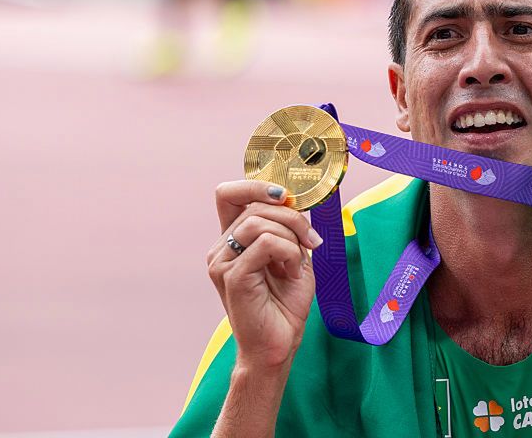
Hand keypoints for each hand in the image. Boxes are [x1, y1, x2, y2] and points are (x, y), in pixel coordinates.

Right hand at [206, 181, 321, 372]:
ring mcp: (222, 262)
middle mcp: (220, 248)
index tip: (287, 197)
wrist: (278, 345)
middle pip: (255, 205)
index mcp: (231, 240)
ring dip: (292, 238)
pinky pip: (266, 244)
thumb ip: (289, 228)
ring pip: (260, 222)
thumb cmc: (284, 305)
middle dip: (292, 216)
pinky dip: (289, 253)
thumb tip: (294, 201)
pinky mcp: (232, 276)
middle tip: (311, 241)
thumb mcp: (293, 256)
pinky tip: (291, 273)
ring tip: (296, 265)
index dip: (256, 185)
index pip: (228, 194)